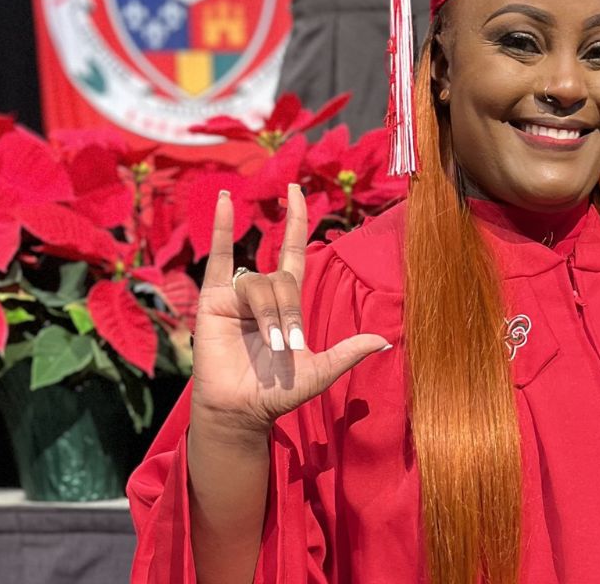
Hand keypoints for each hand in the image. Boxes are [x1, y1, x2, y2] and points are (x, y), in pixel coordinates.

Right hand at [189, 184, 389, 440]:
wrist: (242, 410)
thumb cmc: (278, 393)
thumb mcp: (321, 370)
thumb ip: (349, 352)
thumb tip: (386, 341)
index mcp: (287, 302)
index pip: (292, 249)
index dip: (296, 219)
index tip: (297, 190)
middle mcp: (263, 293)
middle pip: (282, 279)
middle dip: (287, 312)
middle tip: (286, 347)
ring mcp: (237, 294)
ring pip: (259, 284)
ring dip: (268, 314)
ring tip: (269, 346)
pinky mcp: (213, 301)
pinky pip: (218, 259)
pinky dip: (222, 228)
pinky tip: (227, 200)